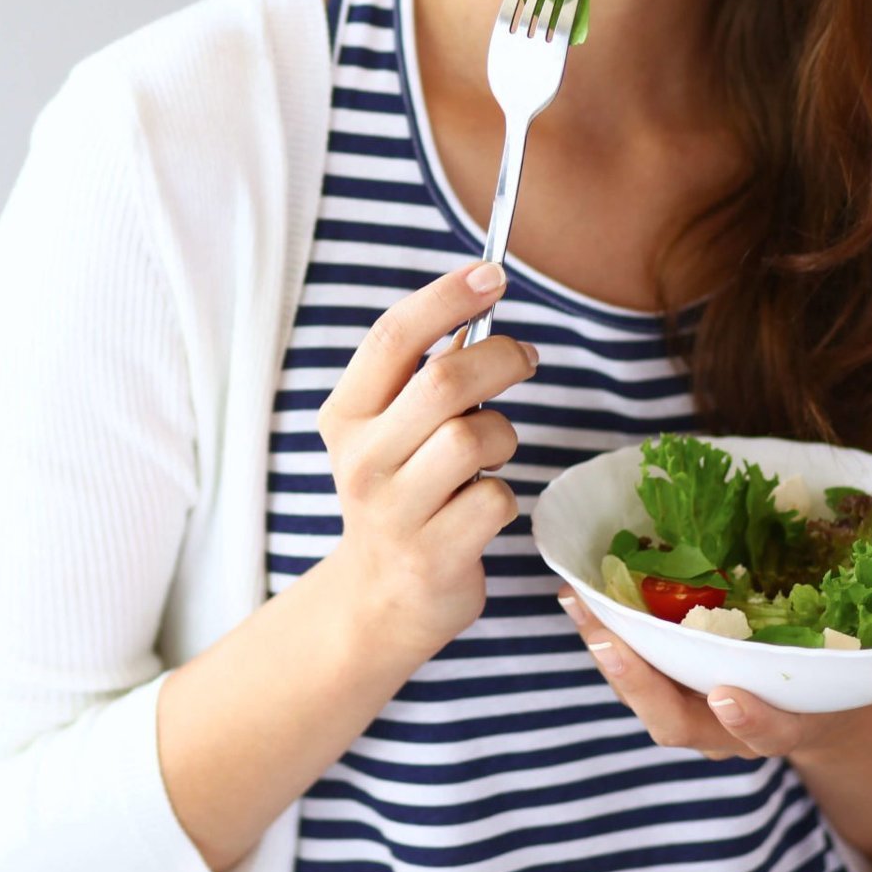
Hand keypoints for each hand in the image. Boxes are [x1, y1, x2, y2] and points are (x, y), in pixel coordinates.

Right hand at [315, 261, 539, 667]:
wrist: (380, 599)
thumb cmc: (402, 494)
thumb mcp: (392, 431)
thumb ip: (424, 375)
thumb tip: (479, 304)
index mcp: (345, 416)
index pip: (392, 337)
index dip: (446, 297)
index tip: (493, 272)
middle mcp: (361, 460)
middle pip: (444, 381)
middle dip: (500, 358)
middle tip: (526, 357)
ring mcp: (393, 511)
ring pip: (475, 438)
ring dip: (504, 436)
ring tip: (492, 453)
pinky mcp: (433, 555)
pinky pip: (496, 499)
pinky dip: (503, 496)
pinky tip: (481, 509)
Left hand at [555, 585, 871, 759]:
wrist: (835, 720)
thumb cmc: (867, 676)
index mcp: (806, 721)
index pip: (779, 728)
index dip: (754, 718)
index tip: (729, 696)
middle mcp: (746, 721)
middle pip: (686, 722)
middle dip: (645, 686)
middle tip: (609, 640)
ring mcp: (705, 708)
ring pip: (648, 697)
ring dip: (610, 653)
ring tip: (578, 605)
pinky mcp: (677, 679)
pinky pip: (634, 663)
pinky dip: (605, 630)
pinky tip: (577, 587)